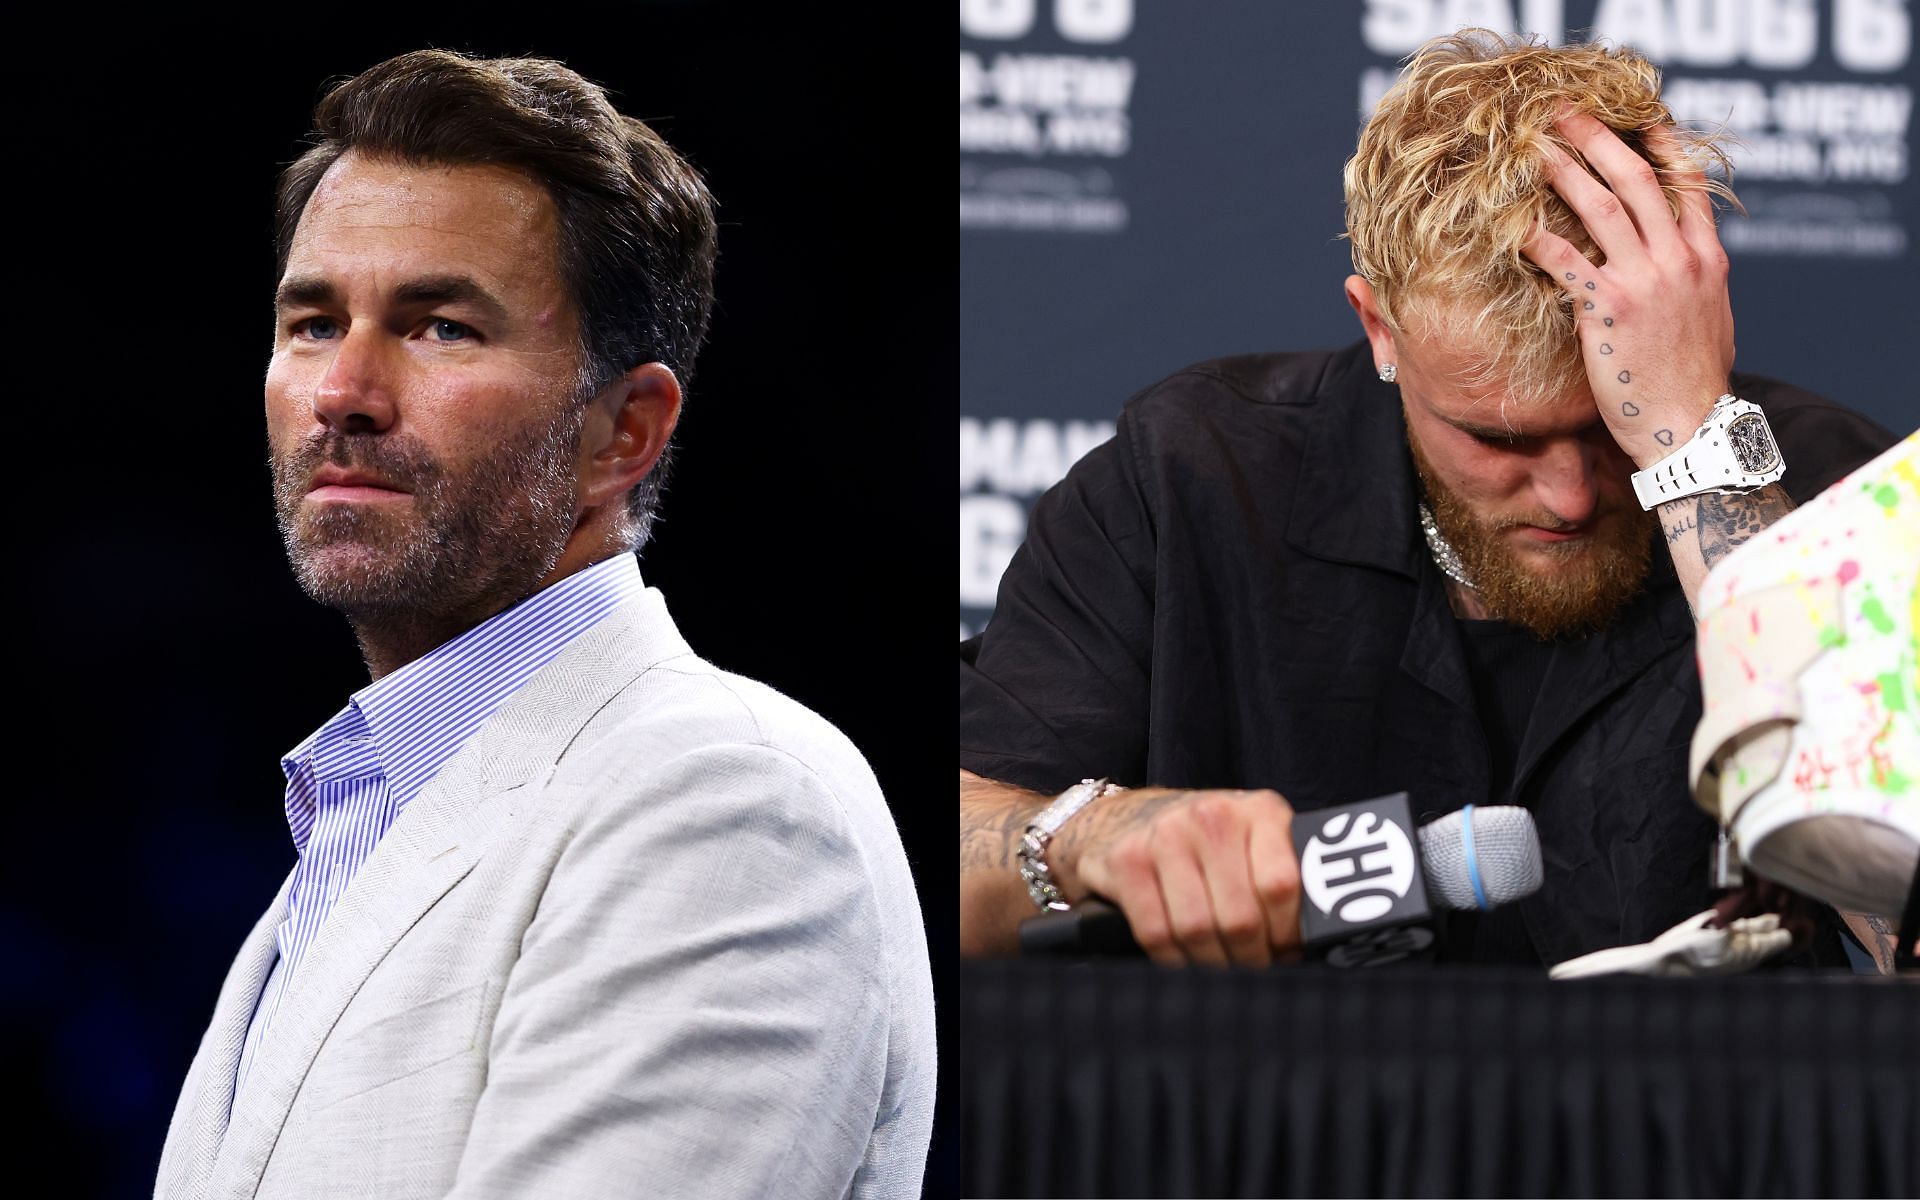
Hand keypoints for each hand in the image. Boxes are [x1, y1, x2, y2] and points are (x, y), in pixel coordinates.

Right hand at [1064, 786, 1302, 967]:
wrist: (1131, 819)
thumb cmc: (1211, 846)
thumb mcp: (1259, 845)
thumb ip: (1290, 880)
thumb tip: (1321, 942)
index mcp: (1261, 811)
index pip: (1281, 886)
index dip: (1287, 935)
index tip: (1287, 954)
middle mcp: (1212, 816)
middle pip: (1239, 917)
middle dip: (1251, 959)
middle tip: (1255, 971)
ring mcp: (1165, 835)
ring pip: (1197, 930)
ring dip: (1213, 965)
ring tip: (1224, 969)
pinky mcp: (1127, 860)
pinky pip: (1156, 934)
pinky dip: (1174, 961)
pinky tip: (1186, 961)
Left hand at [1522, 112, 1734, 468]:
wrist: (1691, 427)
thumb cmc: (1694, 381)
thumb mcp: (1710, 316)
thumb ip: (1693, 279)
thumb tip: (1680, 262)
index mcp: (1706, 257)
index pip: (1687, 183)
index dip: (1660, 144)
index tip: (1636, 116)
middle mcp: (1679, 258)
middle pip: (1637, 179)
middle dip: (1600, 140)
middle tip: (1566, 115)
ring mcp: (1645, 281)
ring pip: (1602, 207)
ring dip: (1565, 172)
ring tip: (1534, 149)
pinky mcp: (1609, 310)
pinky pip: (1566, 261)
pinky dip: (1539, 237)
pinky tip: (1514, 222)